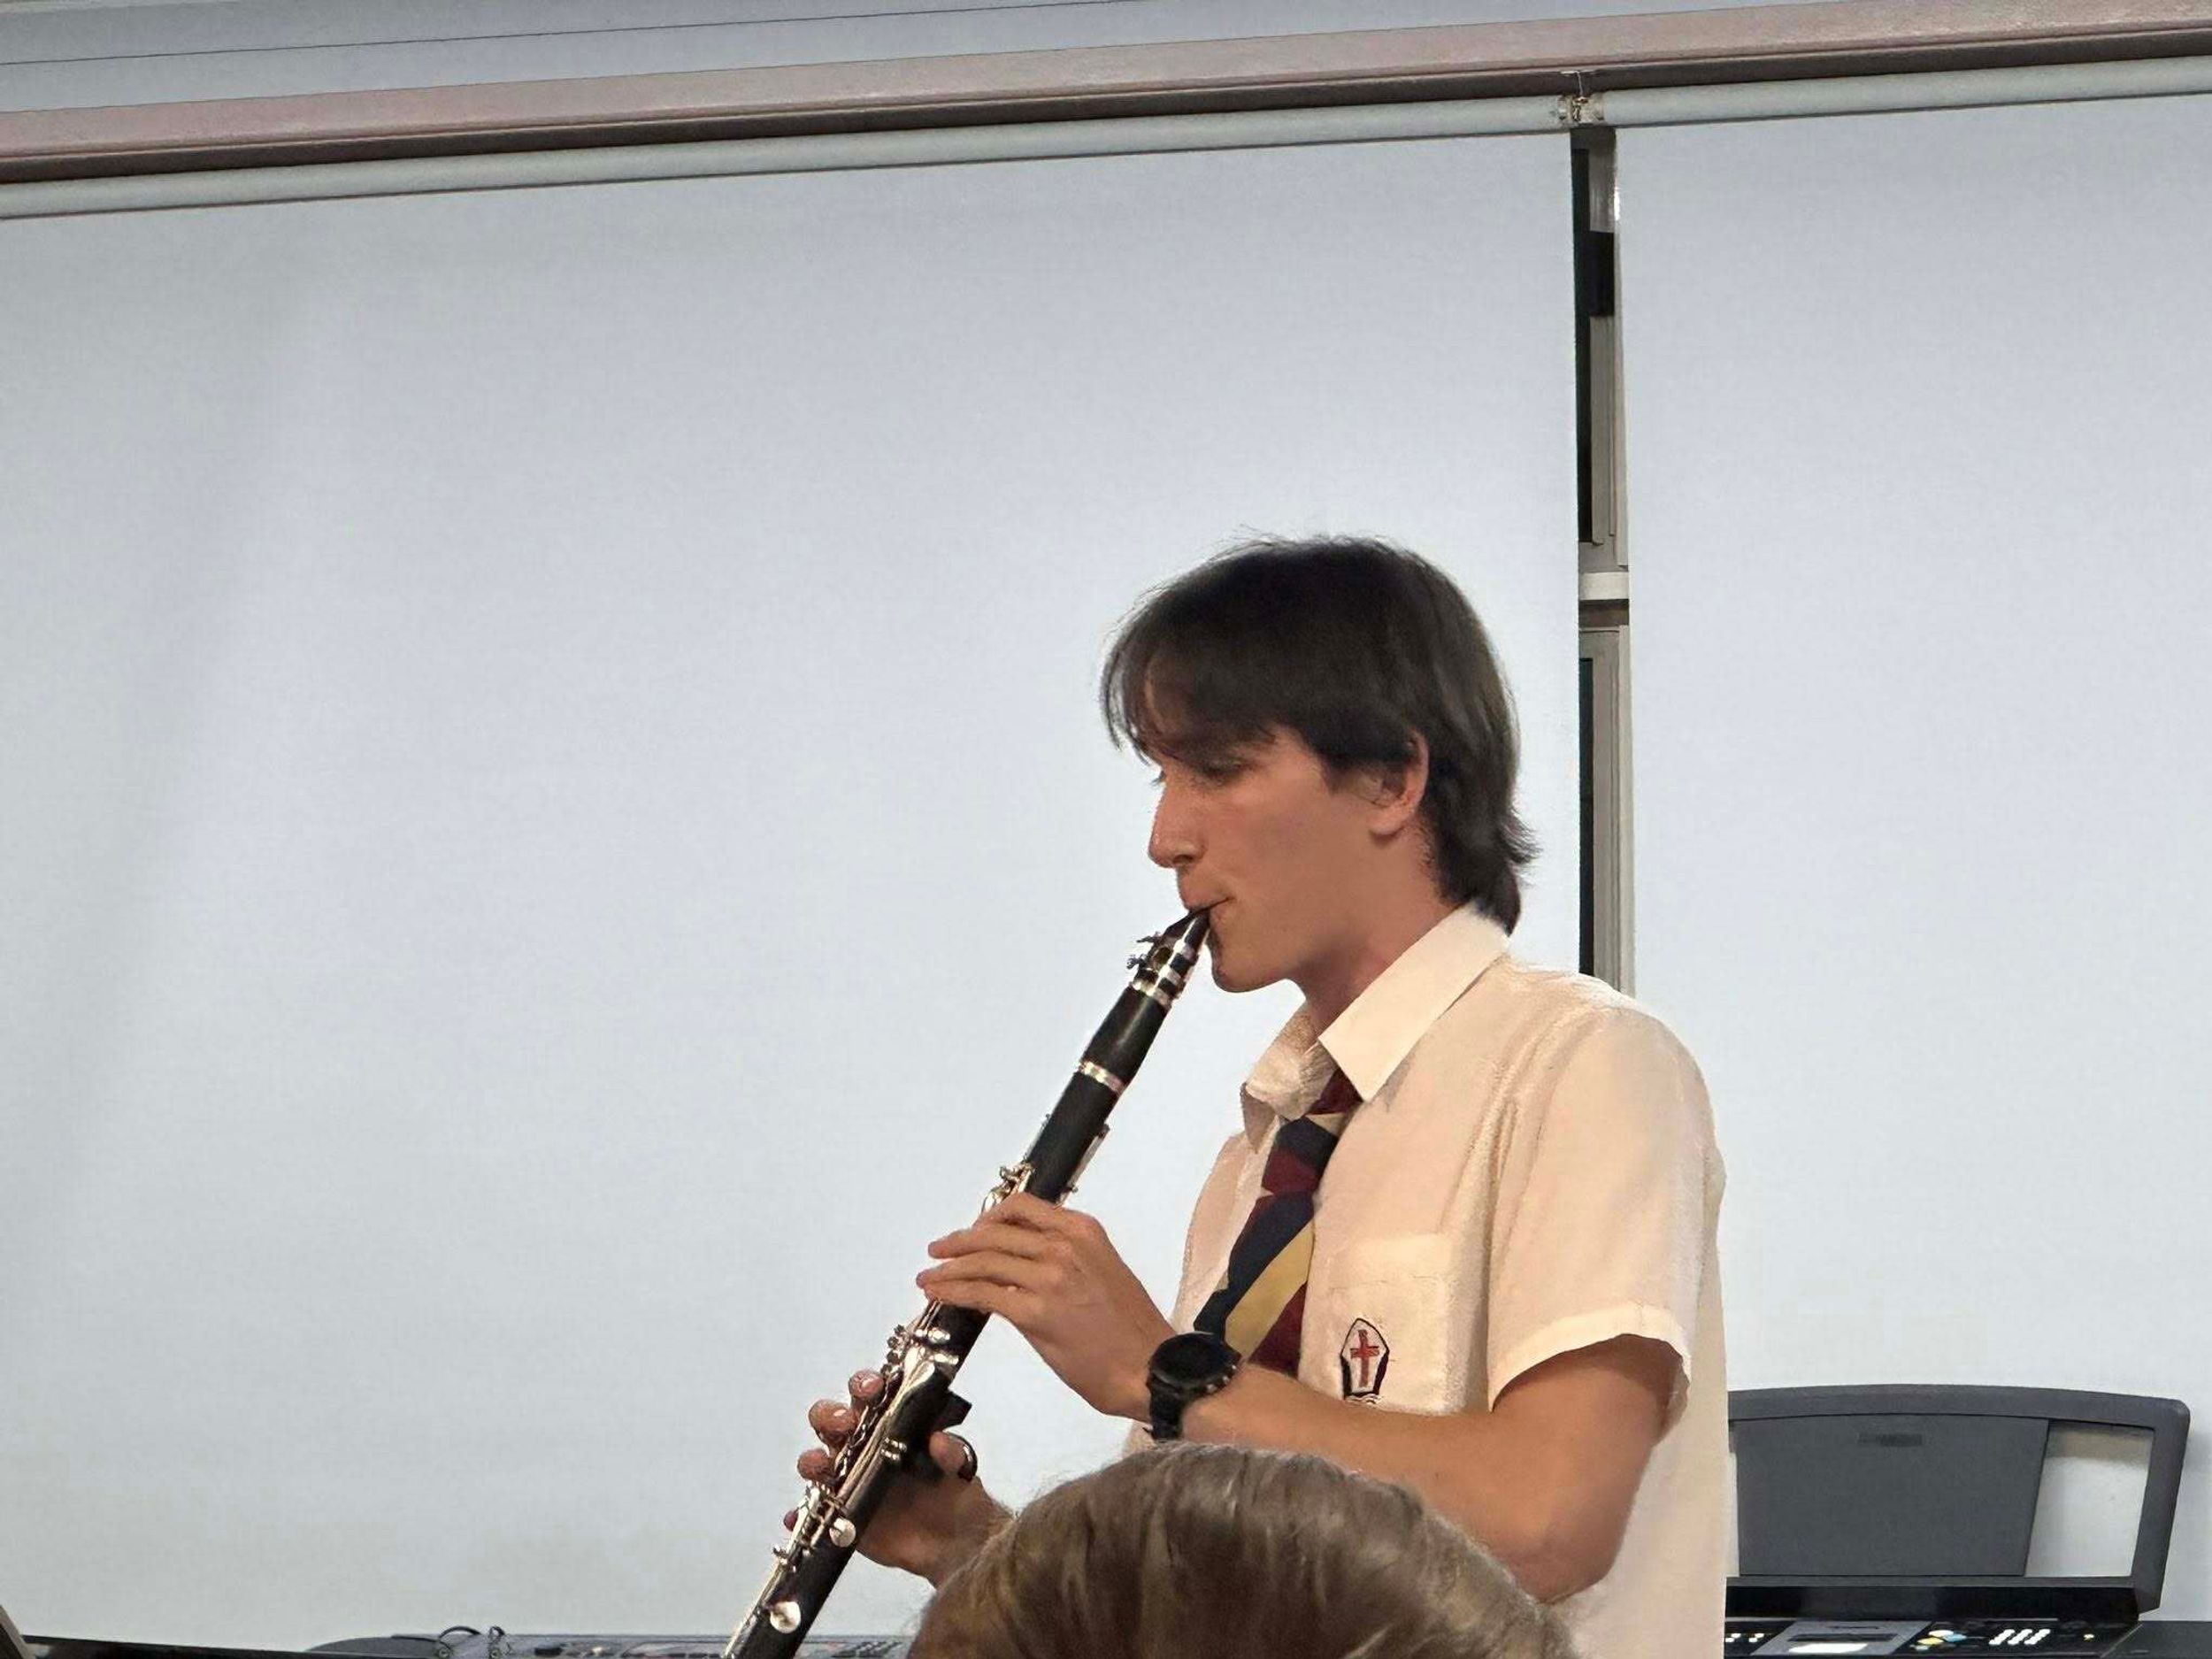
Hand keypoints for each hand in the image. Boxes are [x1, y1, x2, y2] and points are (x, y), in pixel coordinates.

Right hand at [794, 1369, 1006, 1585]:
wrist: (953, 1543)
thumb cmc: (954, 1494)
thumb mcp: (960, 1470)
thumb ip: (951, 1454)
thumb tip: (939, 1442)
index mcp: (890, 1426)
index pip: (869, 1394)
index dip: (865, 1385)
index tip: (872, 1388)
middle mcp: (863, 1447)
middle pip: (831, 1421)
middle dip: (831, 1415)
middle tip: (845, 1423)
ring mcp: (849, 1480)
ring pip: (817, 1461)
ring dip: (813, 1460)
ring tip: (822, 1467)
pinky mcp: (841, 1514)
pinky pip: (814, 1510)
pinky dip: (802, 1512)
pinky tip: (801, 1515)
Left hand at [917, 1190, 1173, 1421]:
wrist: (1149, 1368)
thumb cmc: (1130, 1330)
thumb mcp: (1101, 1272)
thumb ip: (1064, 1259)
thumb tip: (1020, 1265)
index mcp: (1082, 1231)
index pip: (1022, 1207)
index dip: (988, 1217)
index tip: (971, 1230)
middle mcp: (1065, 1245)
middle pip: (995, 1232)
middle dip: (959, 1241)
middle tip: (939, 1250)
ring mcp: (1049, 1277)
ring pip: (983, 1260)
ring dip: (949, 1268)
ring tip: (929, 1276)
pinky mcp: (1036, 1312)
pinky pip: (982, 1294)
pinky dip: (954, 1291)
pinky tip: (940, 1294)